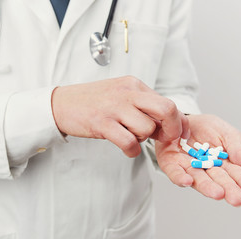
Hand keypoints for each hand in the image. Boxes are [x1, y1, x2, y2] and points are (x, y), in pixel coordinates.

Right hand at [52, 76, 189, 156]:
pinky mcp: (102, 123)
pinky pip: (129, 142)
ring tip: (130, 136)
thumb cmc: (94, 102)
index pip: (168, 102)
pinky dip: (131, 150)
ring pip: (147, 129)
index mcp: (134, 85)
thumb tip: (168, 124)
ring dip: (143, 139)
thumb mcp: (121, 96)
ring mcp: (114, 107)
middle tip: (164, 138)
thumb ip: (143, 106)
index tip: (177, 134)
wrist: (62, 103)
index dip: (178, 122)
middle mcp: (127, 93)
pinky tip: (126, 147)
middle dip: (172, 129)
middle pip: (166, 109)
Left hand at [155, 114, 240, 206]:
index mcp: (223, 166)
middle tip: (237, 199)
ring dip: (207, 187)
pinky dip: (180, 178)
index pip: (236, 175)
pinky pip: (174, 173)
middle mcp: (206, 171)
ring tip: (218, 193)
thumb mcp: (228, 135)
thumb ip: (239, 152)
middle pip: (218, 181)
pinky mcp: (170, 164)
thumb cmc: (207, 128)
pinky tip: (188, 181)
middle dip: (228, 190)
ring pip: (198, 180)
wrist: (181, 117)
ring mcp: (188, 169)